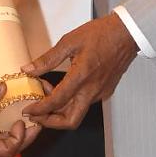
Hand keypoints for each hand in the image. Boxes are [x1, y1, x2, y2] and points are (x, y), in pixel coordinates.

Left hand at [26, 14, 137, 130]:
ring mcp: (100, 92)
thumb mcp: (69, 41)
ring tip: (47, 95)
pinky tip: (62, 90)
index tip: (29, 111)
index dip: (40, 110)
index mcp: (82, 76)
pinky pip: (85, 104)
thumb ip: (48, 59)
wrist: (126, 34)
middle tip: (36, 116)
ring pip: (77, 113)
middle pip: (70, 121)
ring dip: (59, 110)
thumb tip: (28, 69)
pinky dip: (71, 103)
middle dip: (50, 122)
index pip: (57, 102)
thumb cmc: (101, 34)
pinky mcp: (105, 91)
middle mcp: (92, 89)